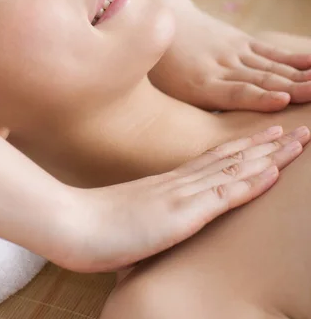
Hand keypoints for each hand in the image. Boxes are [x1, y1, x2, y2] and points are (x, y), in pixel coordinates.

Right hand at [58, 125, 308, 271]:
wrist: (69, 224)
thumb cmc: (91, 225)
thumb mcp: (127, 218)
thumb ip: (145, 216)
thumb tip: (151, 224)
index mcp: (169, 183)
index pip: (216, 162)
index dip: (246, 149)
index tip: (269, 137)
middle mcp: (180, 182)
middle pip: (232, 159)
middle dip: (268, 145)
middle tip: (297, 130)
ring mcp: (181, 195)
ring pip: (235, 170)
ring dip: (270, 155)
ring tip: (297, 140)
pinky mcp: (179, 214)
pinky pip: (223, 196)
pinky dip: (251, 182)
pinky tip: (273, 171)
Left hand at [150, 6, 310, 111]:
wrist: (168, 21)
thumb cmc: (167, 69)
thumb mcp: (173, 92)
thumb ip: (201, 109)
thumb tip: (224, 137)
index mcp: (202, 84)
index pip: (235, 91)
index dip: (260, 97)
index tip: (283, 100)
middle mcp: (223, 67)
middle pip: (262, 79)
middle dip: (294, 89)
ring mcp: (235, 52)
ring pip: (273, 67)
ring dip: (301, 77)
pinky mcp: (244, 41)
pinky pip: (273, 52)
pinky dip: (295, 59)